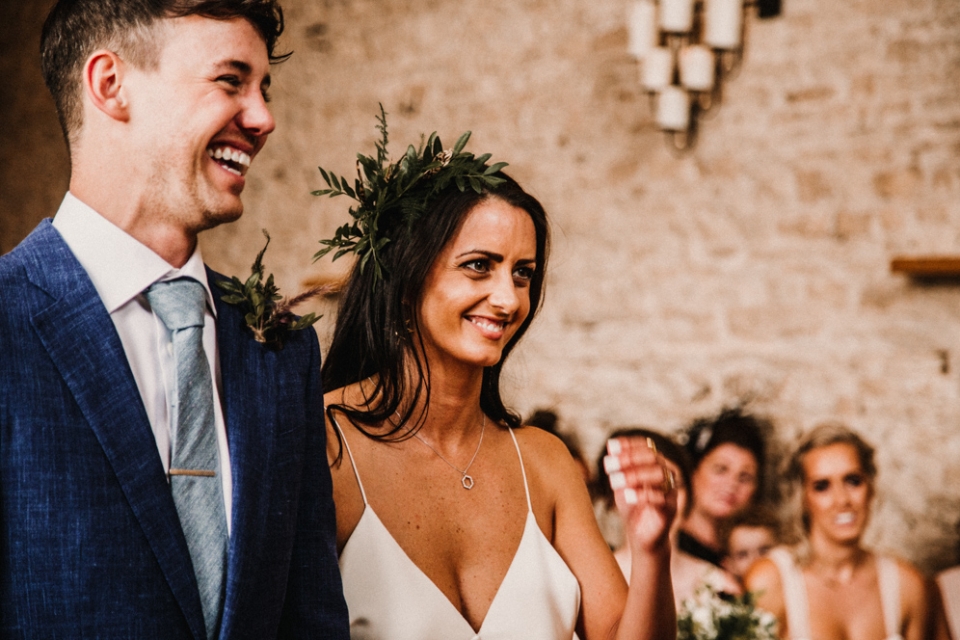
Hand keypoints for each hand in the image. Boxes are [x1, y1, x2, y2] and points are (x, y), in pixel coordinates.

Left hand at [604, 437, 677, 554]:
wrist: (641, 539)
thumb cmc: (632, 508)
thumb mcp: (622, 485)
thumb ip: (618, 467)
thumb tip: (610, 445)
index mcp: (657, 466)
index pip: (647, 446)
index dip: (629, 444)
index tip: (610, 447)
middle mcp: (668, 474)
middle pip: (653, 457)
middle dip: (629, 458)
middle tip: (608, 466)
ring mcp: (671, 491)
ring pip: (659, 474)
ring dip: (634, 475)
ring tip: (614, 481)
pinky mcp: (671, 509)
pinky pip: (662, 497)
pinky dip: (642, 494)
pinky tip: (626, 495)